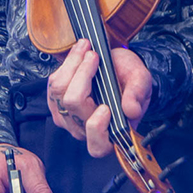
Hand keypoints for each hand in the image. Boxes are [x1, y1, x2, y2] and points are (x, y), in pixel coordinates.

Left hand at [47, 38, 152, 157]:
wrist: (117, 67)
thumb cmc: (129, 77)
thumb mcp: (140, 80)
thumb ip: (137, 94)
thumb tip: (131, 110)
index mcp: (112, 131)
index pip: (97, 145)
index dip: (97, 127)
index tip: (106, 107)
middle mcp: (86, 130)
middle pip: (73, 103)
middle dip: (83, 73)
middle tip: (95, 55)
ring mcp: (68, 118)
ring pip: (59, 91)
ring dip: (72, 65)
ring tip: (86, 48)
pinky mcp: (57, 104)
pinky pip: (52, 85)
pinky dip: (65, 66)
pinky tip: (77, 57)